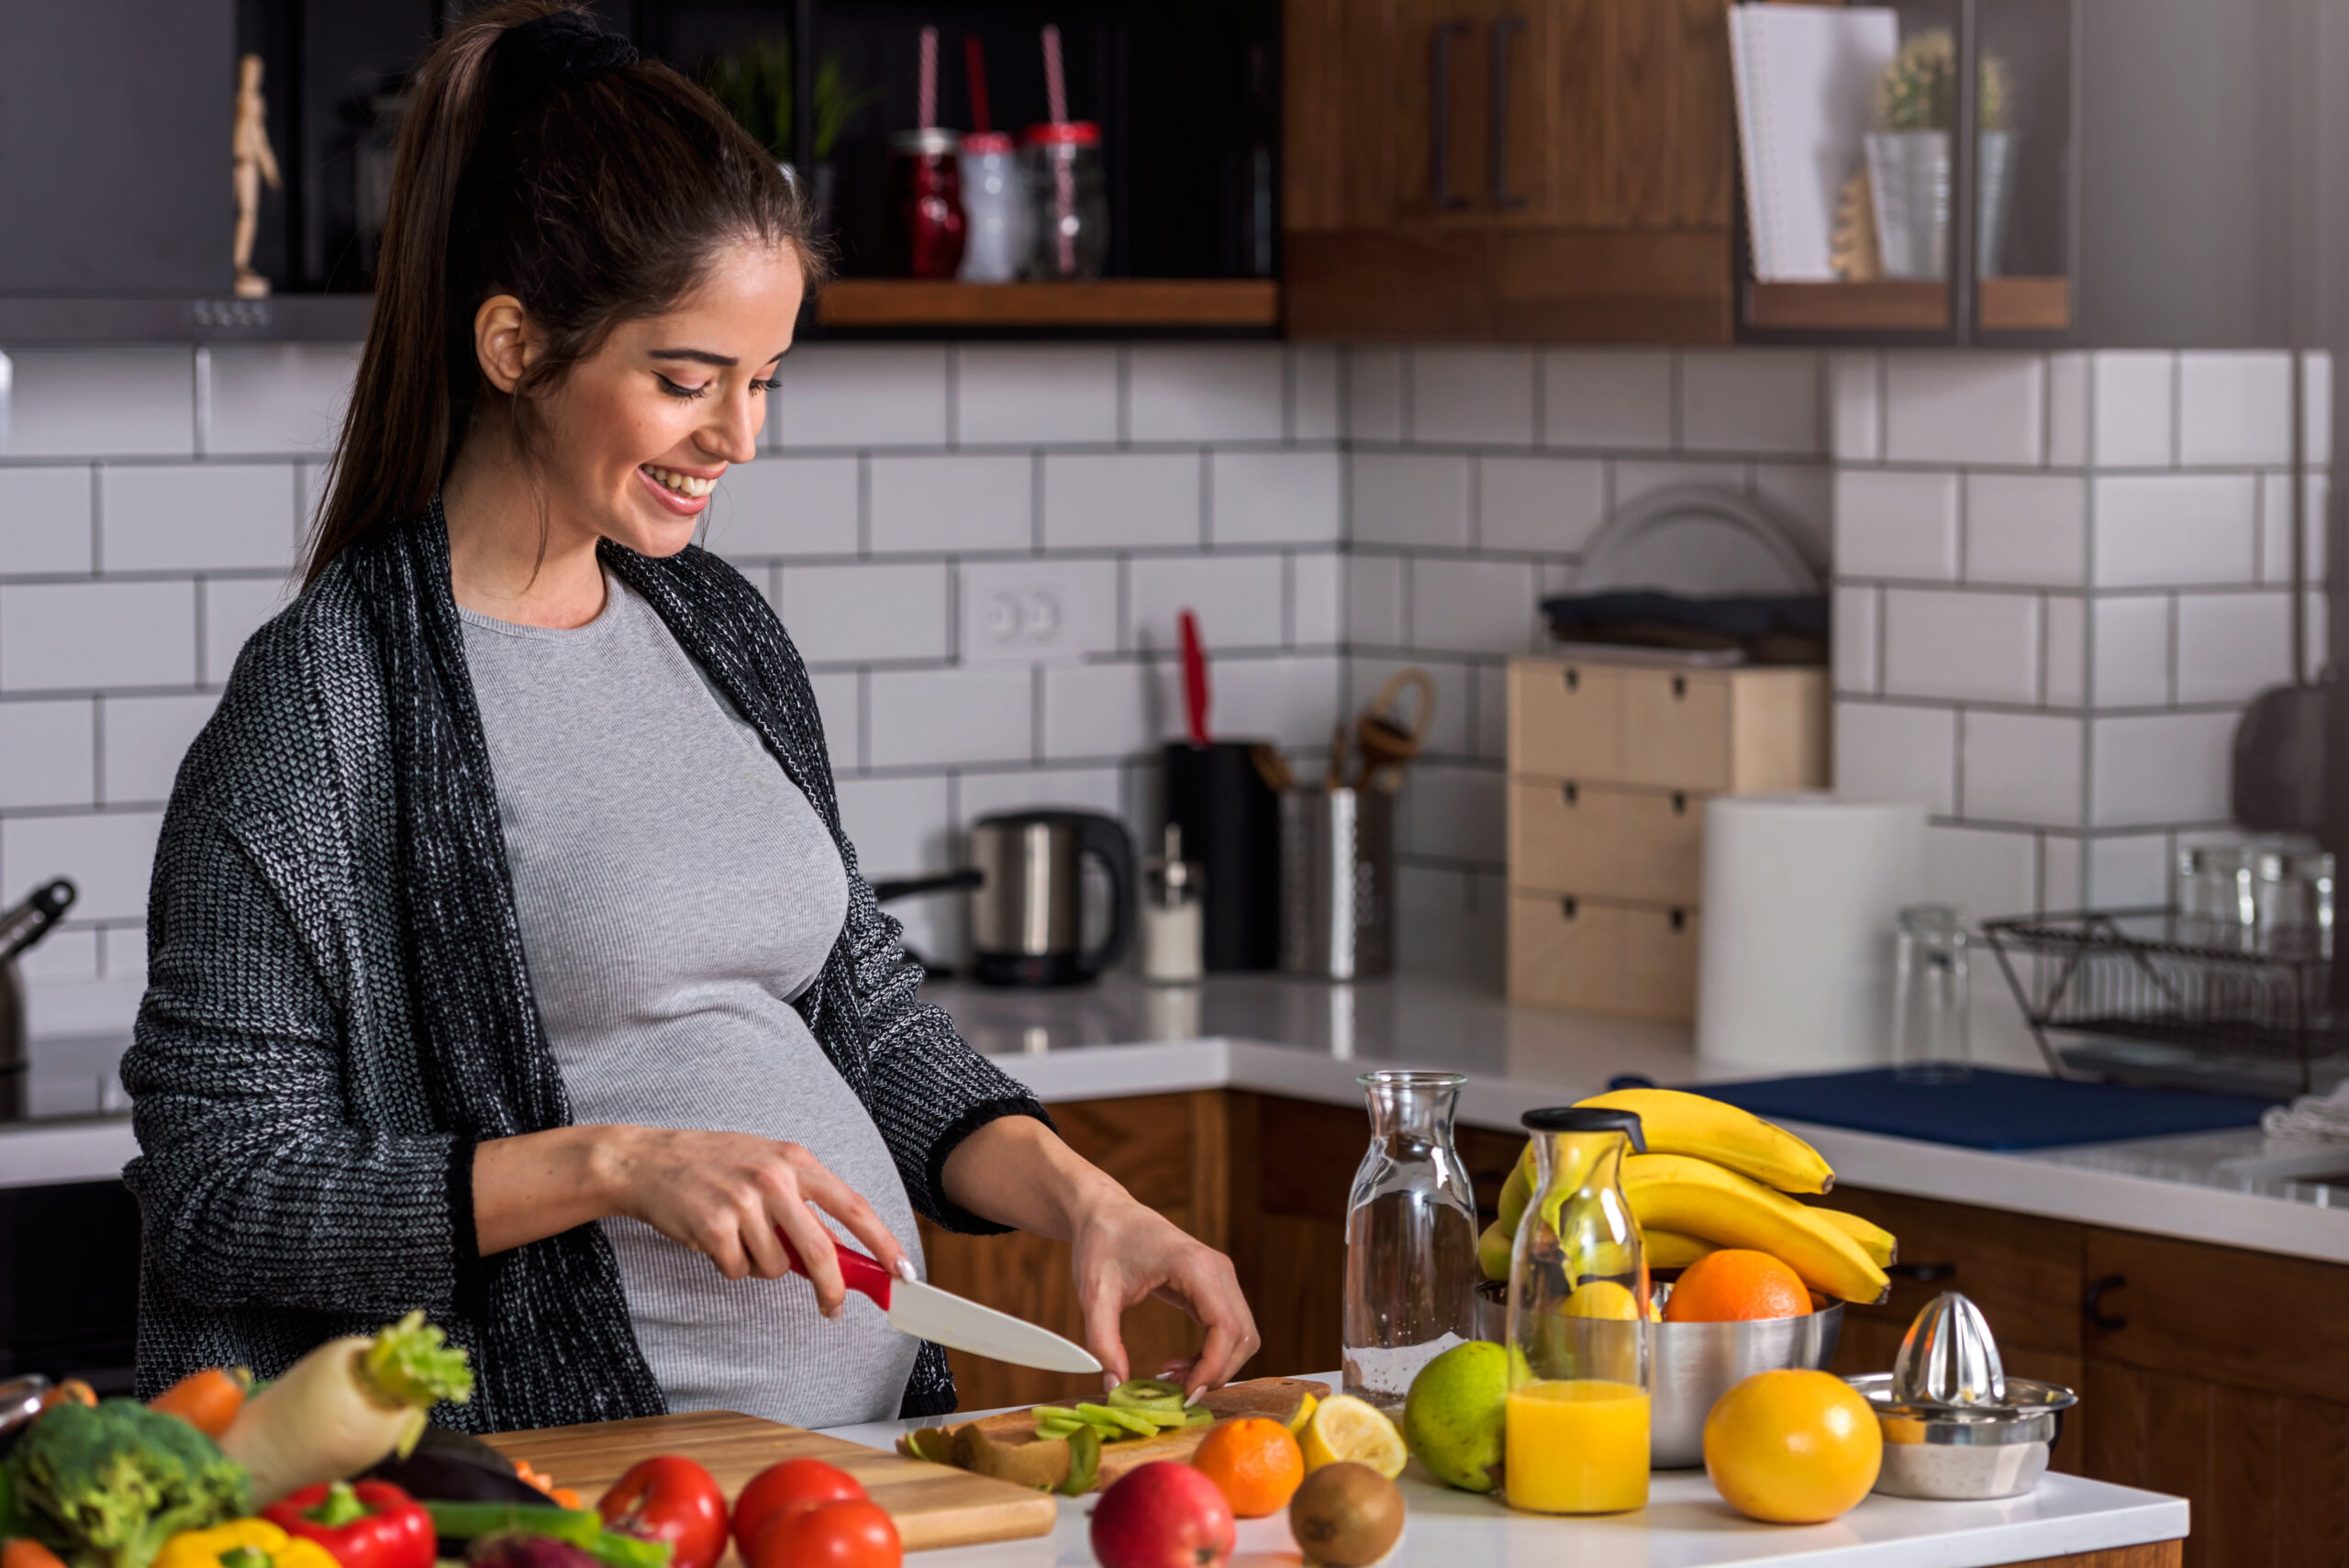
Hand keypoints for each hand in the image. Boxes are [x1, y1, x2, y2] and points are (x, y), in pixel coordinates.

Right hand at [599, 1127, 911, 1315]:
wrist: (650, 1161)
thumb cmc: (714, 1166)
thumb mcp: (767, 1168)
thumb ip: (804, 1204)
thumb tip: (841, 1252)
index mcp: (797, 1160)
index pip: (853, 1206)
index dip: (883, 1242)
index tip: (903, 1270)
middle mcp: (775, 1178)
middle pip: (819, 1250)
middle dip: (830, 1287)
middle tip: (831, 1308)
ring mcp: (744, 1201)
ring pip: (774, 1267)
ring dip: (758, 1265)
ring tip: (737, 1236)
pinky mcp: (715, 1226)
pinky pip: (738, 1269)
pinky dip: (729, 1265)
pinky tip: (714, 1238)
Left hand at [1070, 1191, 1258, 1403]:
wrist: (1104, 1212)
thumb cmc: (1100, 1244)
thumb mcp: (1094, 1294)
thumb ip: (1103, 1342)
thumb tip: (1115, 1386)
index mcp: (1195, 1266)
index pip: (1225, 1327)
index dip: (1212, 1368)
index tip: (1184, 1395)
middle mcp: (1218, 1269)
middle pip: (1243, 1336)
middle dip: (1216, 1372)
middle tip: (1175, 1392)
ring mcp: (1220, 1277)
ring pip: (1242, 1335)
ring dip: (1216, 1365)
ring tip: (1172, 1378)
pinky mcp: (1214, 1286)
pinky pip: (1229, 1329)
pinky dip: (1212, 1354)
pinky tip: (1179, 1365)